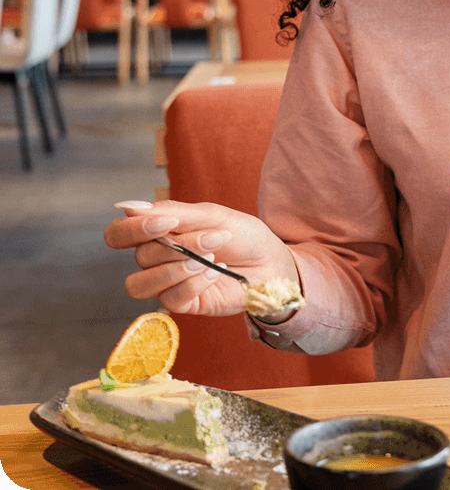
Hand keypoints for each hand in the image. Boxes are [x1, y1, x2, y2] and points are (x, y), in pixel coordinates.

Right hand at [104, 200, 299, 316]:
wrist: (270, 262)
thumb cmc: (242, 235)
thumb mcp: (211, 215)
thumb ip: (171, 212)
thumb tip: (127, 206)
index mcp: (159, 232)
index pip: (119, 234)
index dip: (132, 230)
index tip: (165, 224)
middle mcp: (157, 258)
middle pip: (138, 256)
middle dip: (178, 246)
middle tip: (212, 238)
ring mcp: (167, 283)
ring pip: (141, 284)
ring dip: (178, 268)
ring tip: (212, 258)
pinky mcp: (182, 303)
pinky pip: (169, 298)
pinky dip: (194, 283)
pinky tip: (215, 273)